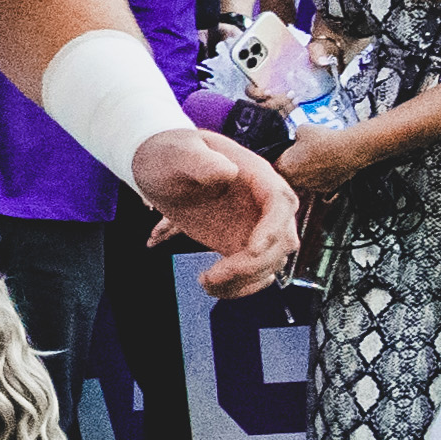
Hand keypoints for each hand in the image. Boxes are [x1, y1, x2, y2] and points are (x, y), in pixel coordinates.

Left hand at [133, 125, 301, 297]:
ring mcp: (253, 226)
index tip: (251, 250)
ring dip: (244, 281)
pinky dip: (237, 287)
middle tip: (216, 273)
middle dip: (254, 264)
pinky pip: (253, 273)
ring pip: (270, 263)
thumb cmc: (171, 154)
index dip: (273, 229)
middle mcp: (262, 202)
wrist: (158, 168)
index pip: (280, 202)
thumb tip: (228, 171)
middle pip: (282, 240)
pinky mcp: (240, 244)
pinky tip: (210, 285)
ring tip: (206, 281)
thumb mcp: (181, 153)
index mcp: (255, 174)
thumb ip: (202, 161)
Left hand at [274, 125, 362, 201]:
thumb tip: (297, 137)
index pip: (276, 166)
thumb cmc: (322, 138)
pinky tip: (328, 165)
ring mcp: (312, 187)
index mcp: (285, 168)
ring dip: (307, 173)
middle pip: (289, 176)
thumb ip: (295, 135)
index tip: (287, 153)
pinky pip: (319, 183)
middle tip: (302, 155)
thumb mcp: (302, 128)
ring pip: (304, 181)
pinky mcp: (326, 189)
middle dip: (293, 167)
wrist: (348, 150)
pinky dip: (321, 176)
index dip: (281, 159)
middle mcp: (296, 182)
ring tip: (316, 159)